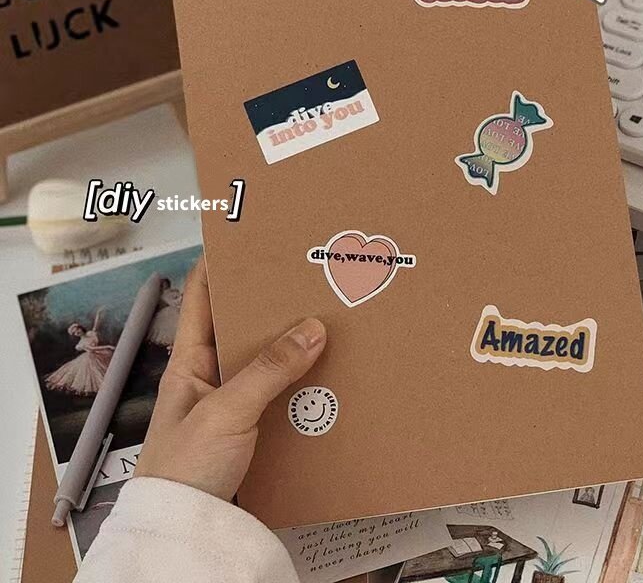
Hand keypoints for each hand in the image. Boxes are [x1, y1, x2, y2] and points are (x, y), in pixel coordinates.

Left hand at [134, 258, 326, 500]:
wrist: (186, 533)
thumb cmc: (184, 470)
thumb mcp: (225, 411)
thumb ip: (268, 369)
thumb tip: (312, 327)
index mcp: (190, 359)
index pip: (203, 297)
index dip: (220, 264)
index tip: (248, 236)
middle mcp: (213, 374)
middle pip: (244, 325)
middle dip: (273, 302)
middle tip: (308, 277)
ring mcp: (235, 401)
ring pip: (268, 360)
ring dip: (295, 344)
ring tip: (329, 318)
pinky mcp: (255, 427)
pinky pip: (283, 393)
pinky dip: (304, 380)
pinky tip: (329, 373)